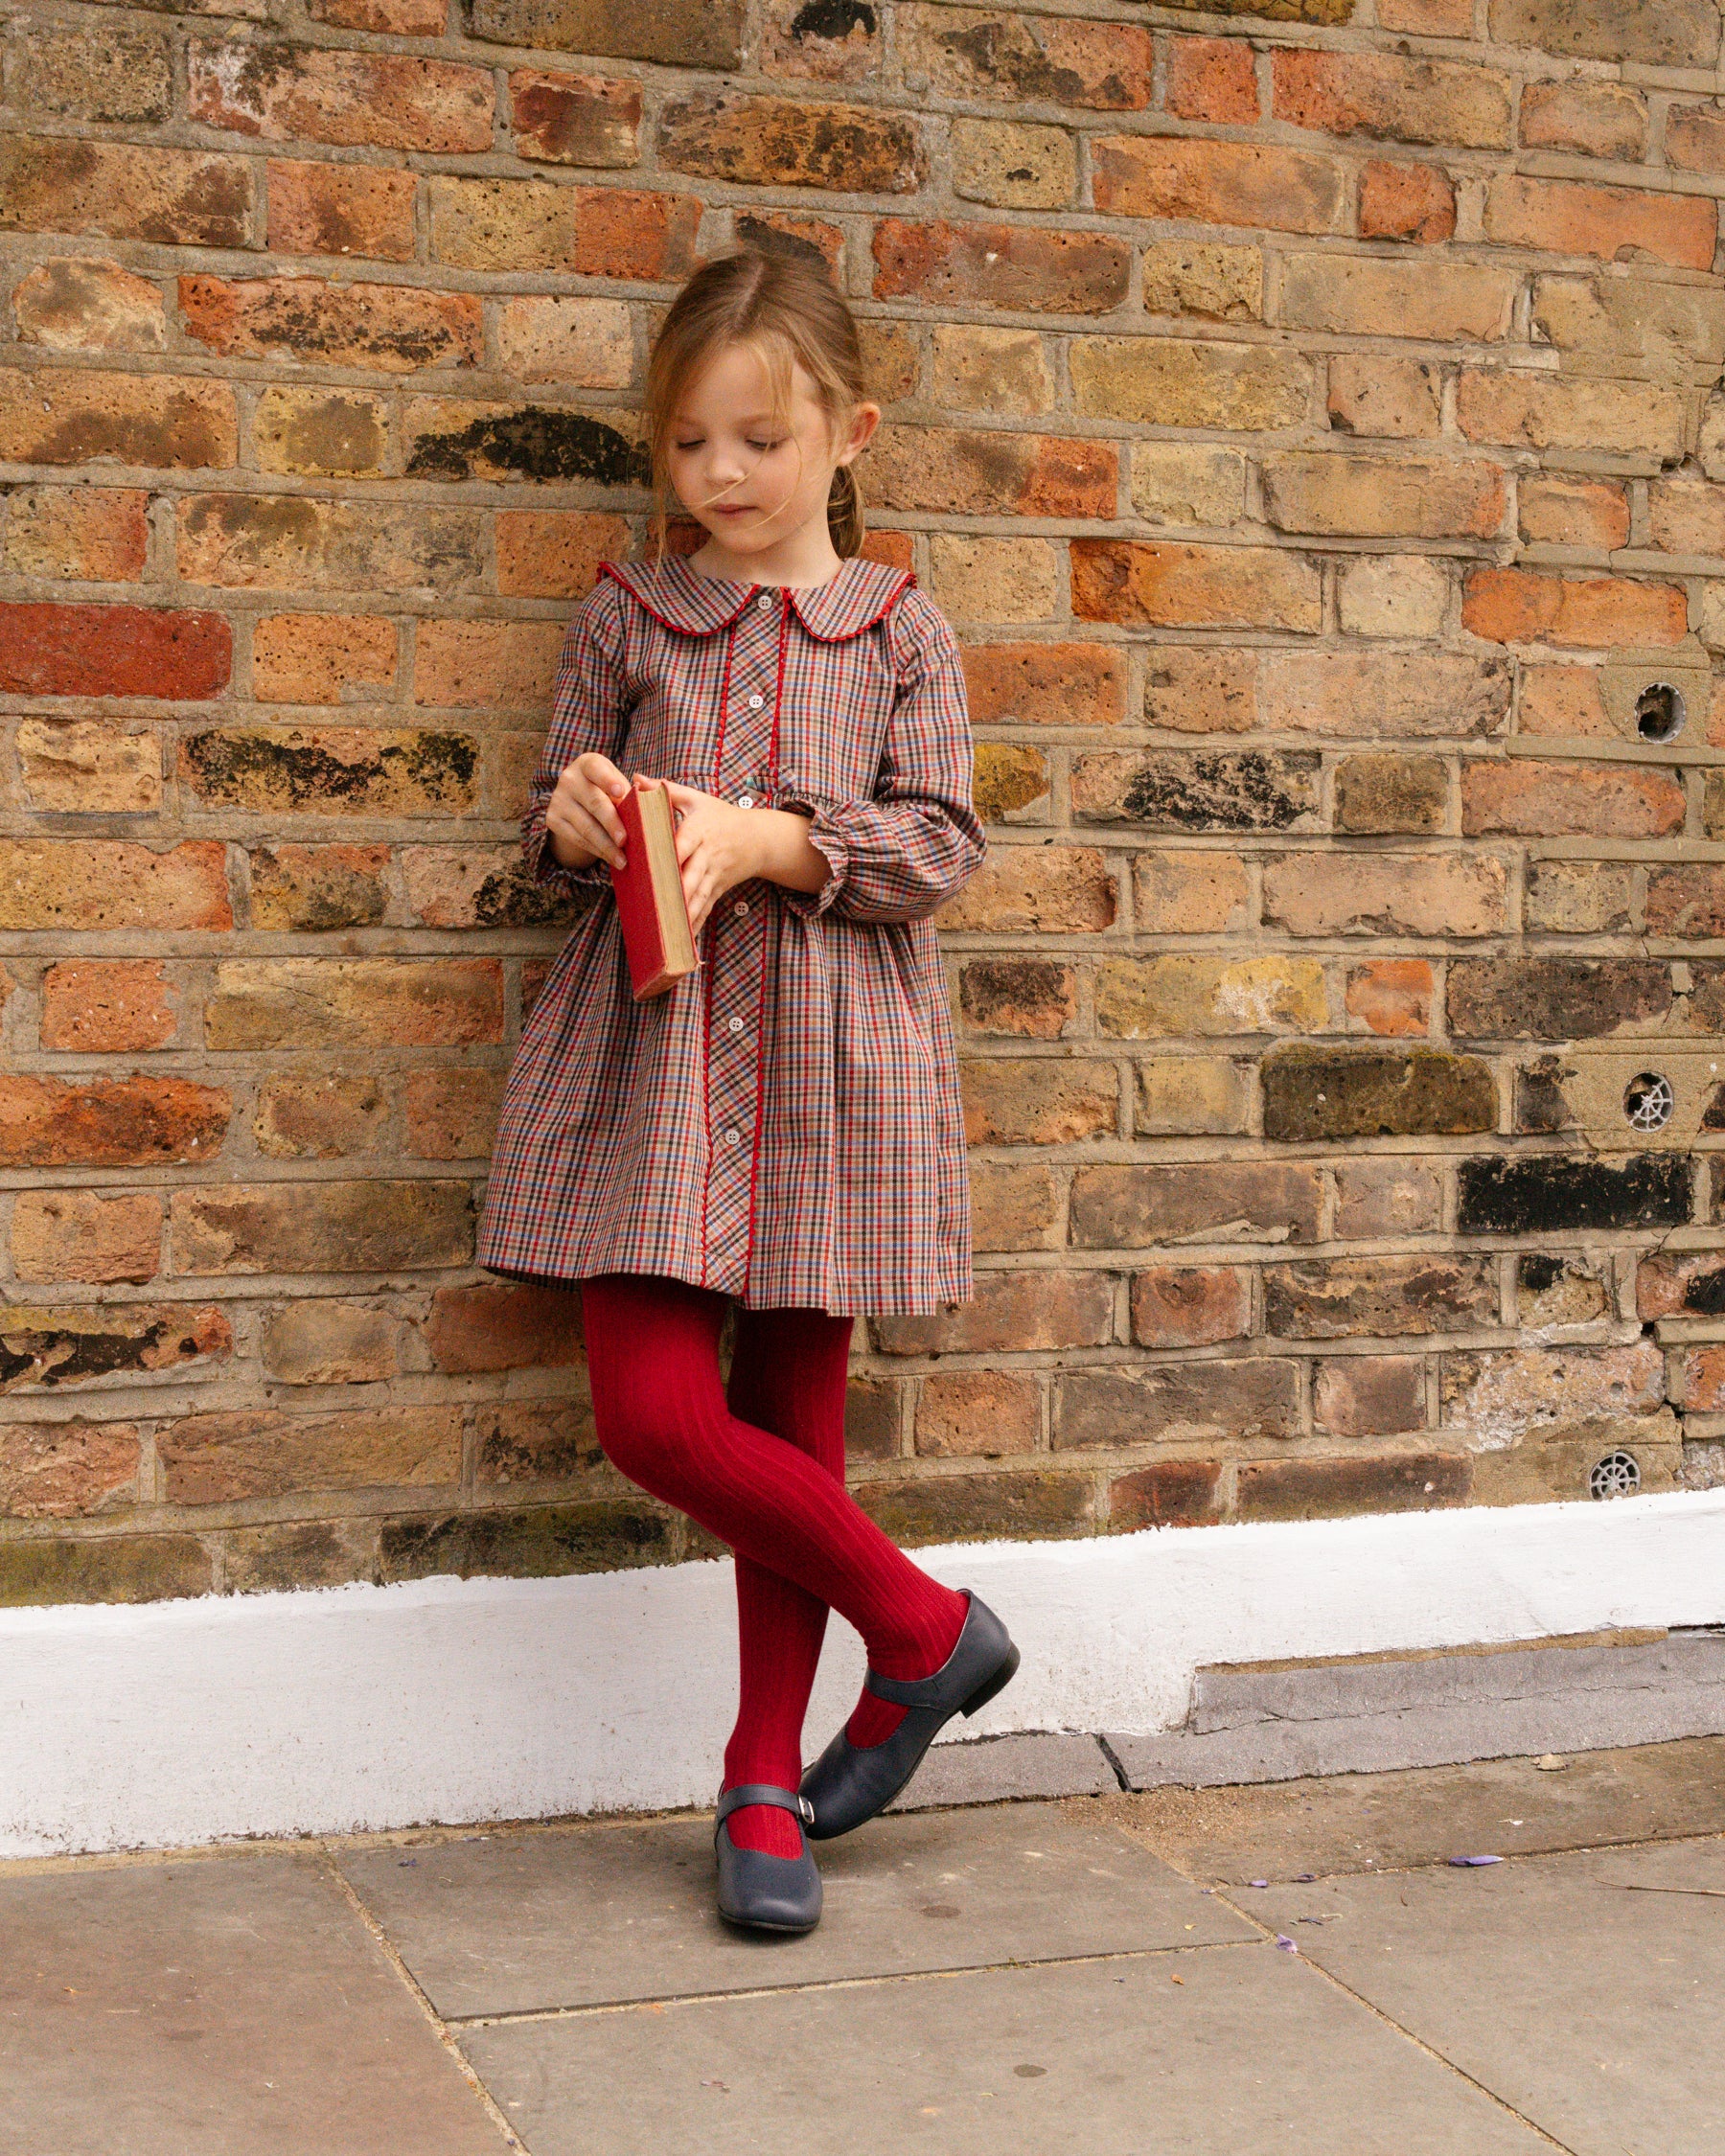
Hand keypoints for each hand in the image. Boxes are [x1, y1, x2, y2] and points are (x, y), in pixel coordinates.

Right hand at [546, 752, 629, 870]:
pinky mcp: (553, 819)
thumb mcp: (619, 783)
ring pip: (585, 826)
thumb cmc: (608, 791)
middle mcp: (569, 778)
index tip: (621, 792)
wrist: (579, 803)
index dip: (608, 780)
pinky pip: (578, 838)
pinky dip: (596, 851)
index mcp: (588, 764)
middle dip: (611, 823)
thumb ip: (636, 787)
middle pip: (594, 802)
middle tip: (624, 840)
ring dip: (606, 846)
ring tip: (623, 860)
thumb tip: (645, 788)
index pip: (596, 768)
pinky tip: (610, 858)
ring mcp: (559, 799)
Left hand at [658, 780, 767, 935]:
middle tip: (658, 908)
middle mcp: (708, 854)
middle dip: (678, 893)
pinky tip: (683, 941)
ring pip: (699, 896)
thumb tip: (636, 780)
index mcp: (700, 829)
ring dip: (685, 914)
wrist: (759, 837)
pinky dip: (695, 924)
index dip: (672, 854)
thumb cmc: (720, 816)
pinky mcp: (719, 889)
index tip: (655, 866)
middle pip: (692, 875)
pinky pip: (706, 908)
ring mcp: (715, 874)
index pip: (684, 842)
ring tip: (669, 931)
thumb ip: (665, 791)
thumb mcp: (696, 799)